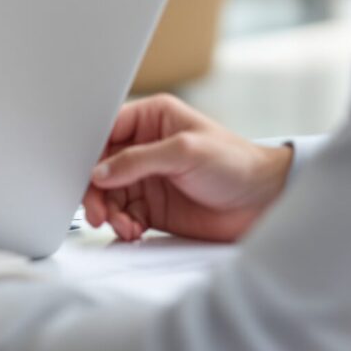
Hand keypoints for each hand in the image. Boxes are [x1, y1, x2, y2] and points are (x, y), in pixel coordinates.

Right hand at [83, 93, 292, 242]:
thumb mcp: (185, 152)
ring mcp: (148, 178)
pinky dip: (122, 224)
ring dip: (108, 211)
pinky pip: (124, 214)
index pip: (107, 130)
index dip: (92, 151)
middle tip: (97, 211)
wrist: (265, 202)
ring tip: (120, 225)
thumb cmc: (236, 163)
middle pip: (102, 166)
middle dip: (96, 190)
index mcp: (152, 119)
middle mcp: (145, 147)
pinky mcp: (153, 206)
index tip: (85, 173)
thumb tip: (99, 173)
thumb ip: (138, 160)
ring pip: (109, 194)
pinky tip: (132, 230)